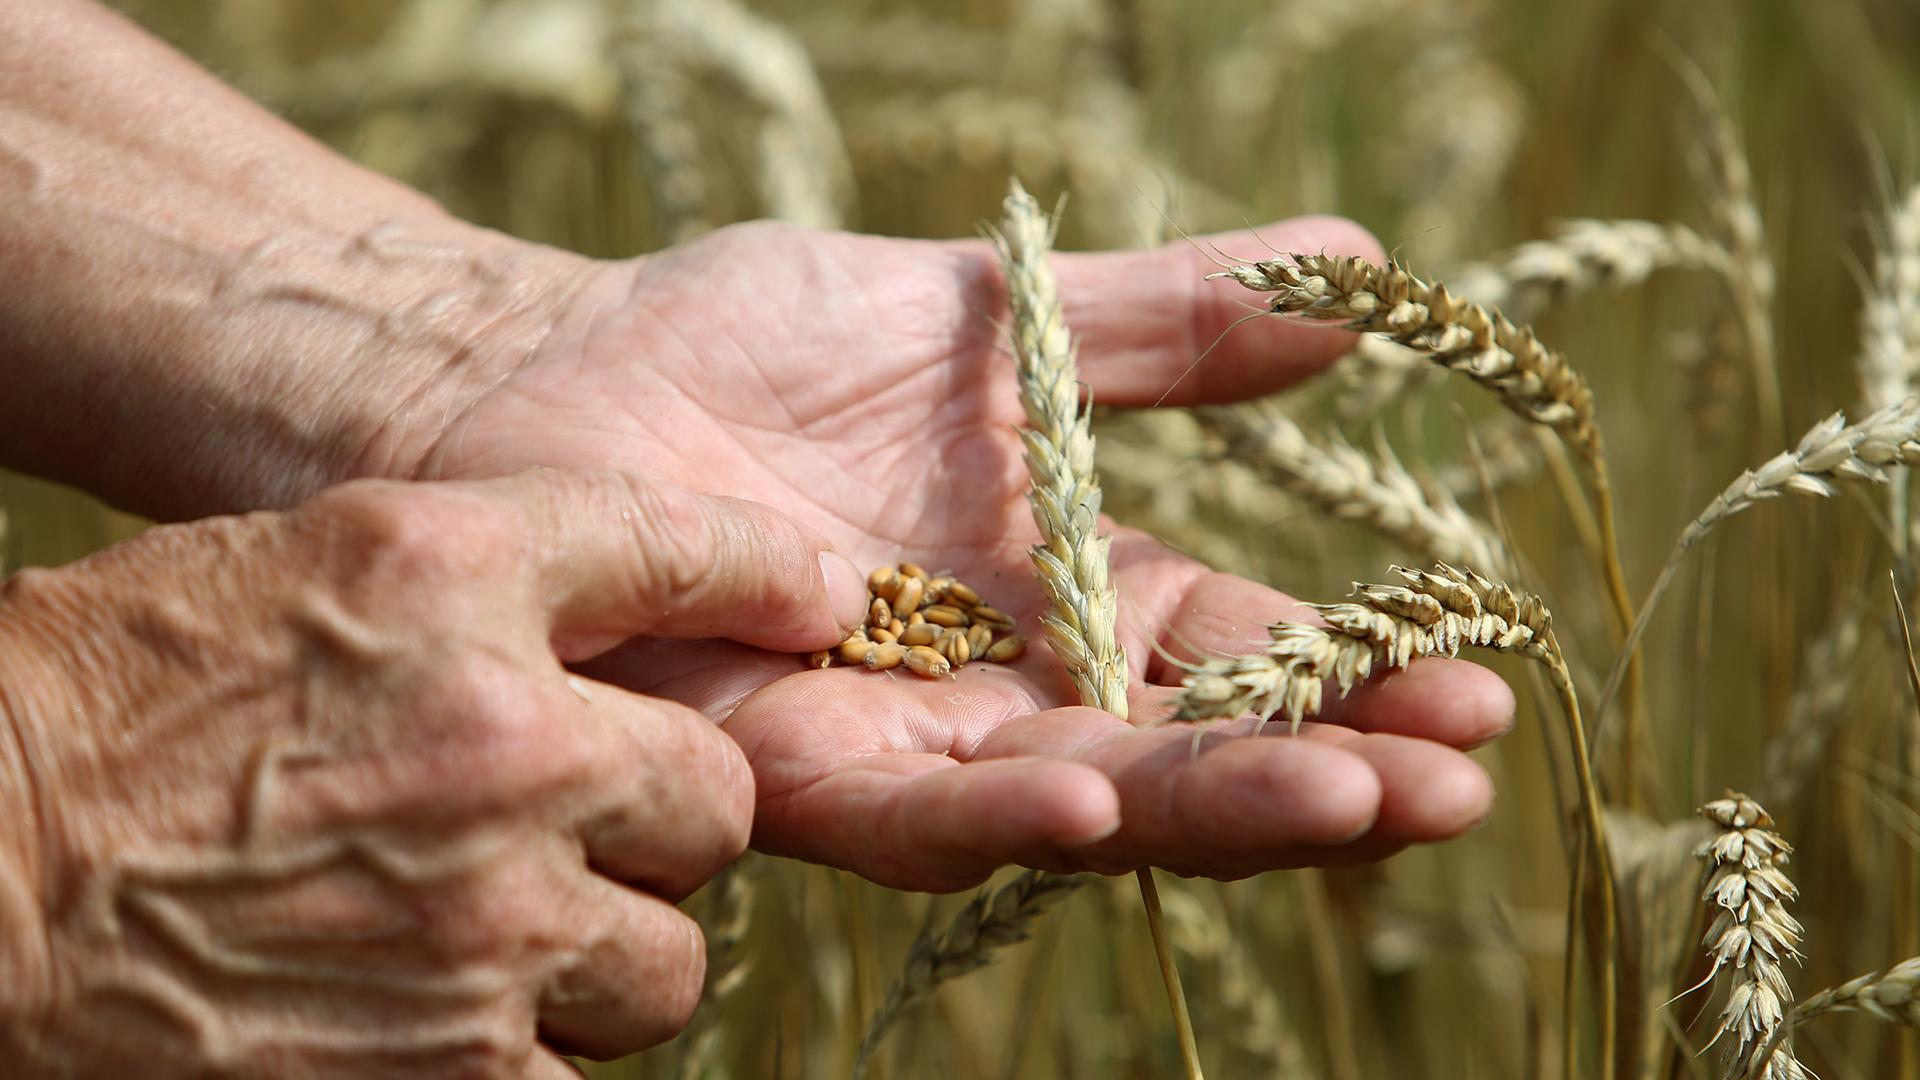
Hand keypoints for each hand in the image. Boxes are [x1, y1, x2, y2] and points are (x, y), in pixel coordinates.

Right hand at [0, 469, 864, 1076]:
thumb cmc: (118, 700)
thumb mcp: (308, 563)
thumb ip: (495, 570)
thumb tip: (668, 602)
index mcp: (447, 582)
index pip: (675, 545)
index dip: (766, 573)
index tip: (815, 597)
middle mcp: (496, 744)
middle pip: (715, 802)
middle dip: (658, 827)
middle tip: (565, 830)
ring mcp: (484, 929)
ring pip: (659, 966)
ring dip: (599, 959)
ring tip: (481, 937)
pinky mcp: (454, 1078)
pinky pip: (575, 1077)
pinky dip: (527, 1056)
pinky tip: (436, 1014)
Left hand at [385, 219, 1515, 890]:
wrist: (547, 376)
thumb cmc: (746, 344)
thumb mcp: (984, 314)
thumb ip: (1158, 324)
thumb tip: (1361, 275)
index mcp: (1069, 589)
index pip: (1241, 651)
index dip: (1355, 675)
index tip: (1477, 684)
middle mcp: (1006, 686)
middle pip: (1189, 752)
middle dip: (1324, 772)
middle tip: (1456, 781)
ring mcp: (904, 743)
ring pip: (1079, 800)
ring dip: (1208, 808)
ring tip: (1346, 800)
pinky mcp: (790, 769)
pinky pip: (909, 810)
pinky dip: (1003, 806)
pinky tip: (1091, 793)